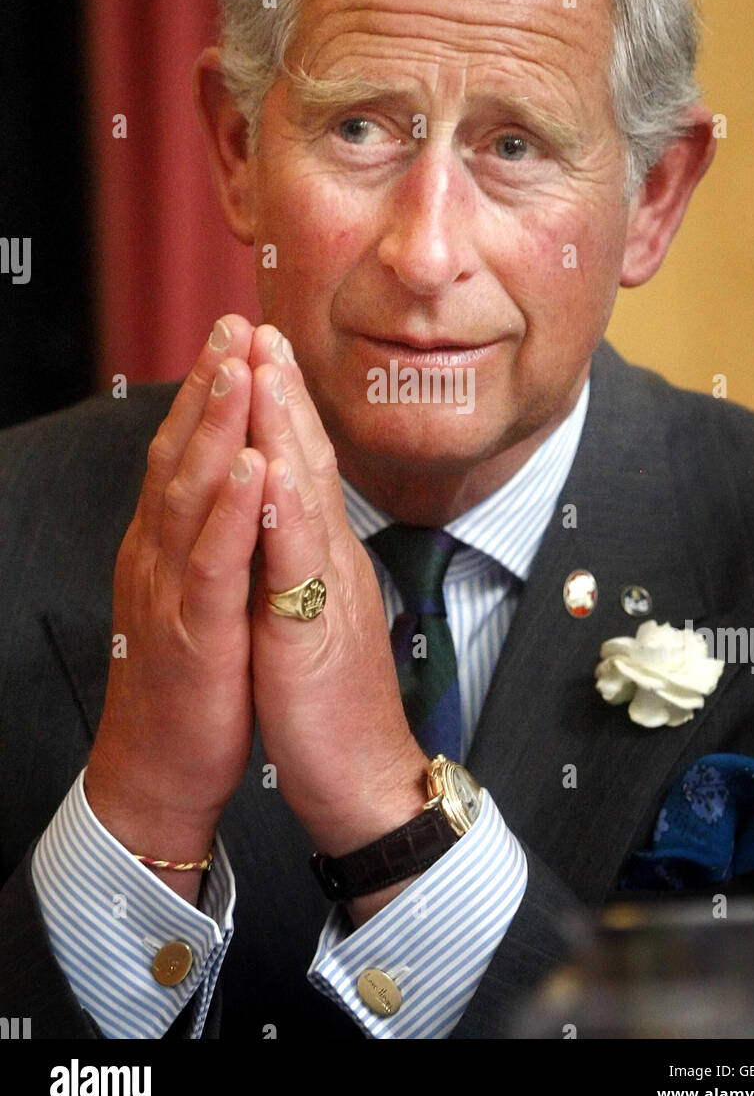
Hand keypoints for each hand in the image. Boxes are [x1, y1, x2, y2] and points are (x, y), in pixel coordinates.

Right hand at [85, 315, 264, 899]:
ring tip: (239, 368)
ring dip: (217, 429)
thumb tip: (237, 484)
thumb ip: (213, 537)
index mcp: (168, 544)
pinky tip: (250, 468)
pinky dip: (231, 512)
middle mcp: (160, 555)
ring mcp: (173, 593)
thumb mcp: (203, 595)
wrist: (162, 772)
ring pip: (191, 496)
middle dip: (210, 386)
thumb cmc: (195, 681)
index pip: (187, 452)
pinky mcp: (195, 635)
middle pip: (182, 454)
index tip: (238, 336)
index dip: (210, 392)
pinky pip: (212, 565)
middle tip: (233, 323)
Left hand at [246, 326, 427, 888]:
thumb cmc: (333, 705)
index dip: (282, 407)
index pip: (303, 468)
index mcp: (325, 559)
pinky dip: (286, 512)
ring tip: (264, 367)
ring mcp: (329, 593)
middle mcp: (333, 562)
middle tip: (259, 327)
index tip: (260, 352)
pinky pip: (300, 566)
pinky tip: (272, 467)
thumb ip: (303, 565)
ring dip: (285, 427)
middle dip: (280, 391)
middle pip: (307, 462)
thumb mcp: (314, 616)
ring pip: (305, 496)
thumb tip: (285, 519)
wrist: (366, 779)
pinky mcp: (317, 634)